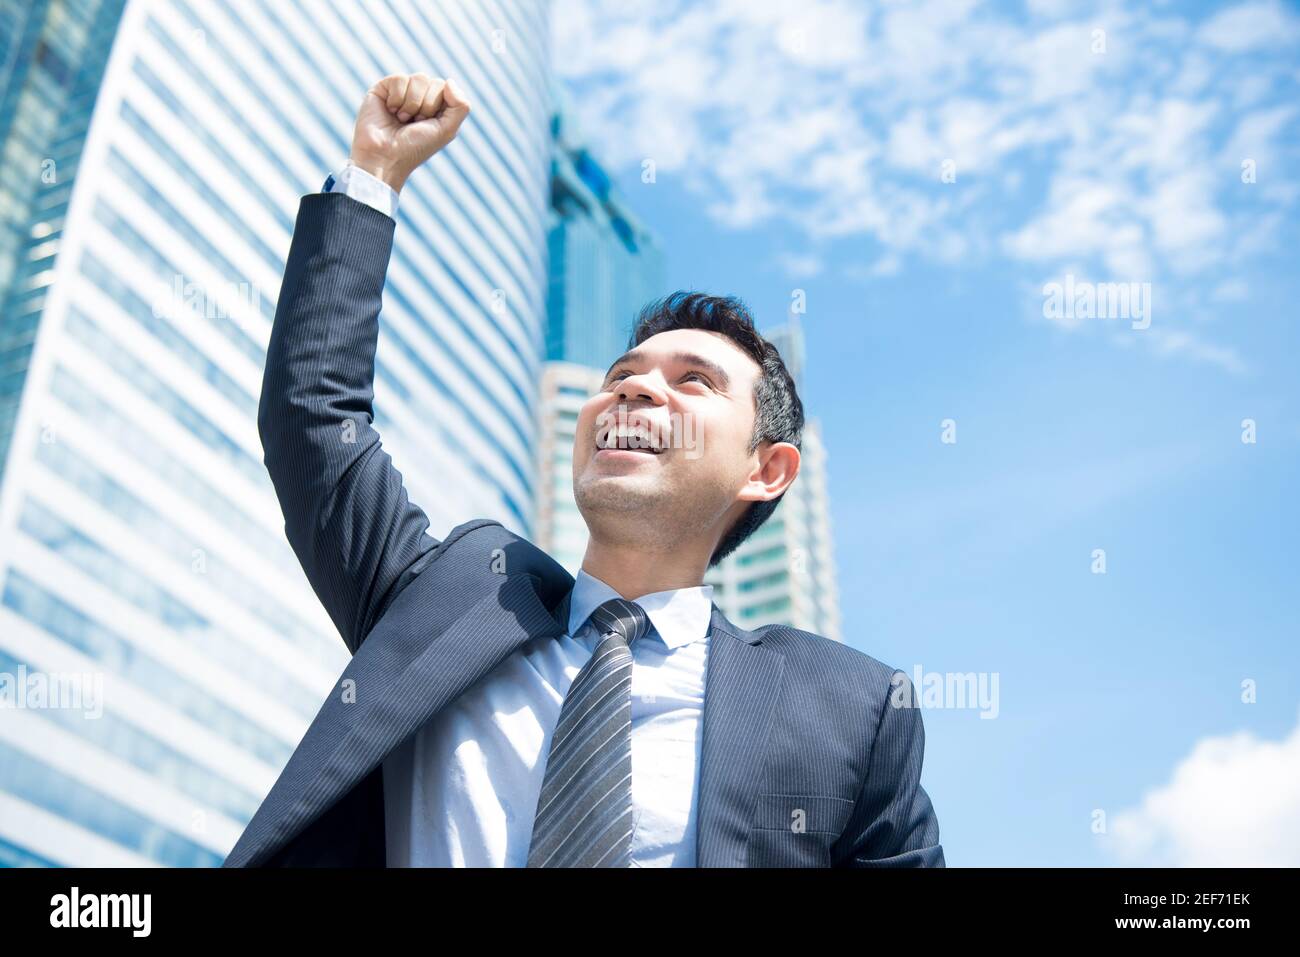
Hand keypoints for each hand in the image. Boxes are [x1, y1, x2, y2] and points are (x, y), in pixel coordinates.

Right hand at [349, 73, 470, 191]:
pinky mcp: (384, 88)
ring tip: (402, 119)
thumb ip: (461, 106)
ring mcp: (402, 91)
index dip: (439, 106)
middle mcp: (420, 96)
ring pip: (419, 78)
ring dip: (413, 104)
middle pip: (435, 82)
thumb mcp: (447, 130)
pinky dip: (397, 98)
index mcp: (436, 106)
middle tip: (414, 123)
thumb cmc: (416, 147)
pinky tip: (390, 111)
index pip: (447, 88)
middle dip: (427, 106)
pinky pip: (400, 78)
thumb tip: (450, 80)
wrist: (386, 156)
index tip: (428, 124)